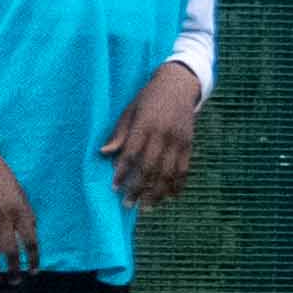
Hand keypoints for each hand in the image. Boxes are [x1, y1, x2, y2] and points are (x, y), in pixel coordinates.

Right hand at [0, 131, 44, 275]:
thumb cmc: (2, 178)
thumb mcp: (20, 194)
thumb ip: (26, 216)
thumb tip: (31, 240)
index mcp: (20, 209)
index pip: (30, 241)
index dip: (33, 259)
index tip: (33, 272)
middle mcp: (3, 216)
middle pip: (9, 251)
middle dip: (13, 270)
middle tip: (15, 281)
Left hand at [100, 63, 204, 212]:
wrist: (178, 85)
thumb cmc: (148, 99)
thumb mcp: (129, 111)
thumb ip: (119, 134)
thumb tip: (103, 153)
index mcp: (144, 125)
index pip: (131, 154)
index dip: (122, 173)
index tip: (114, 188)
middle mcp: (162, 135)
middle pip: (149, 168)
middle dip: (138, 189)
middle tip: (128, 204)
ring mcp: (178, 141)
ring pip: (168, 173)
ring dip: (157, 192)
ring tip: (147, 207)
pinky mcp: (189, 144)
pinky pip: (184, 169)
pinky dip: (177, 185)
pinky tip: (170, 197)